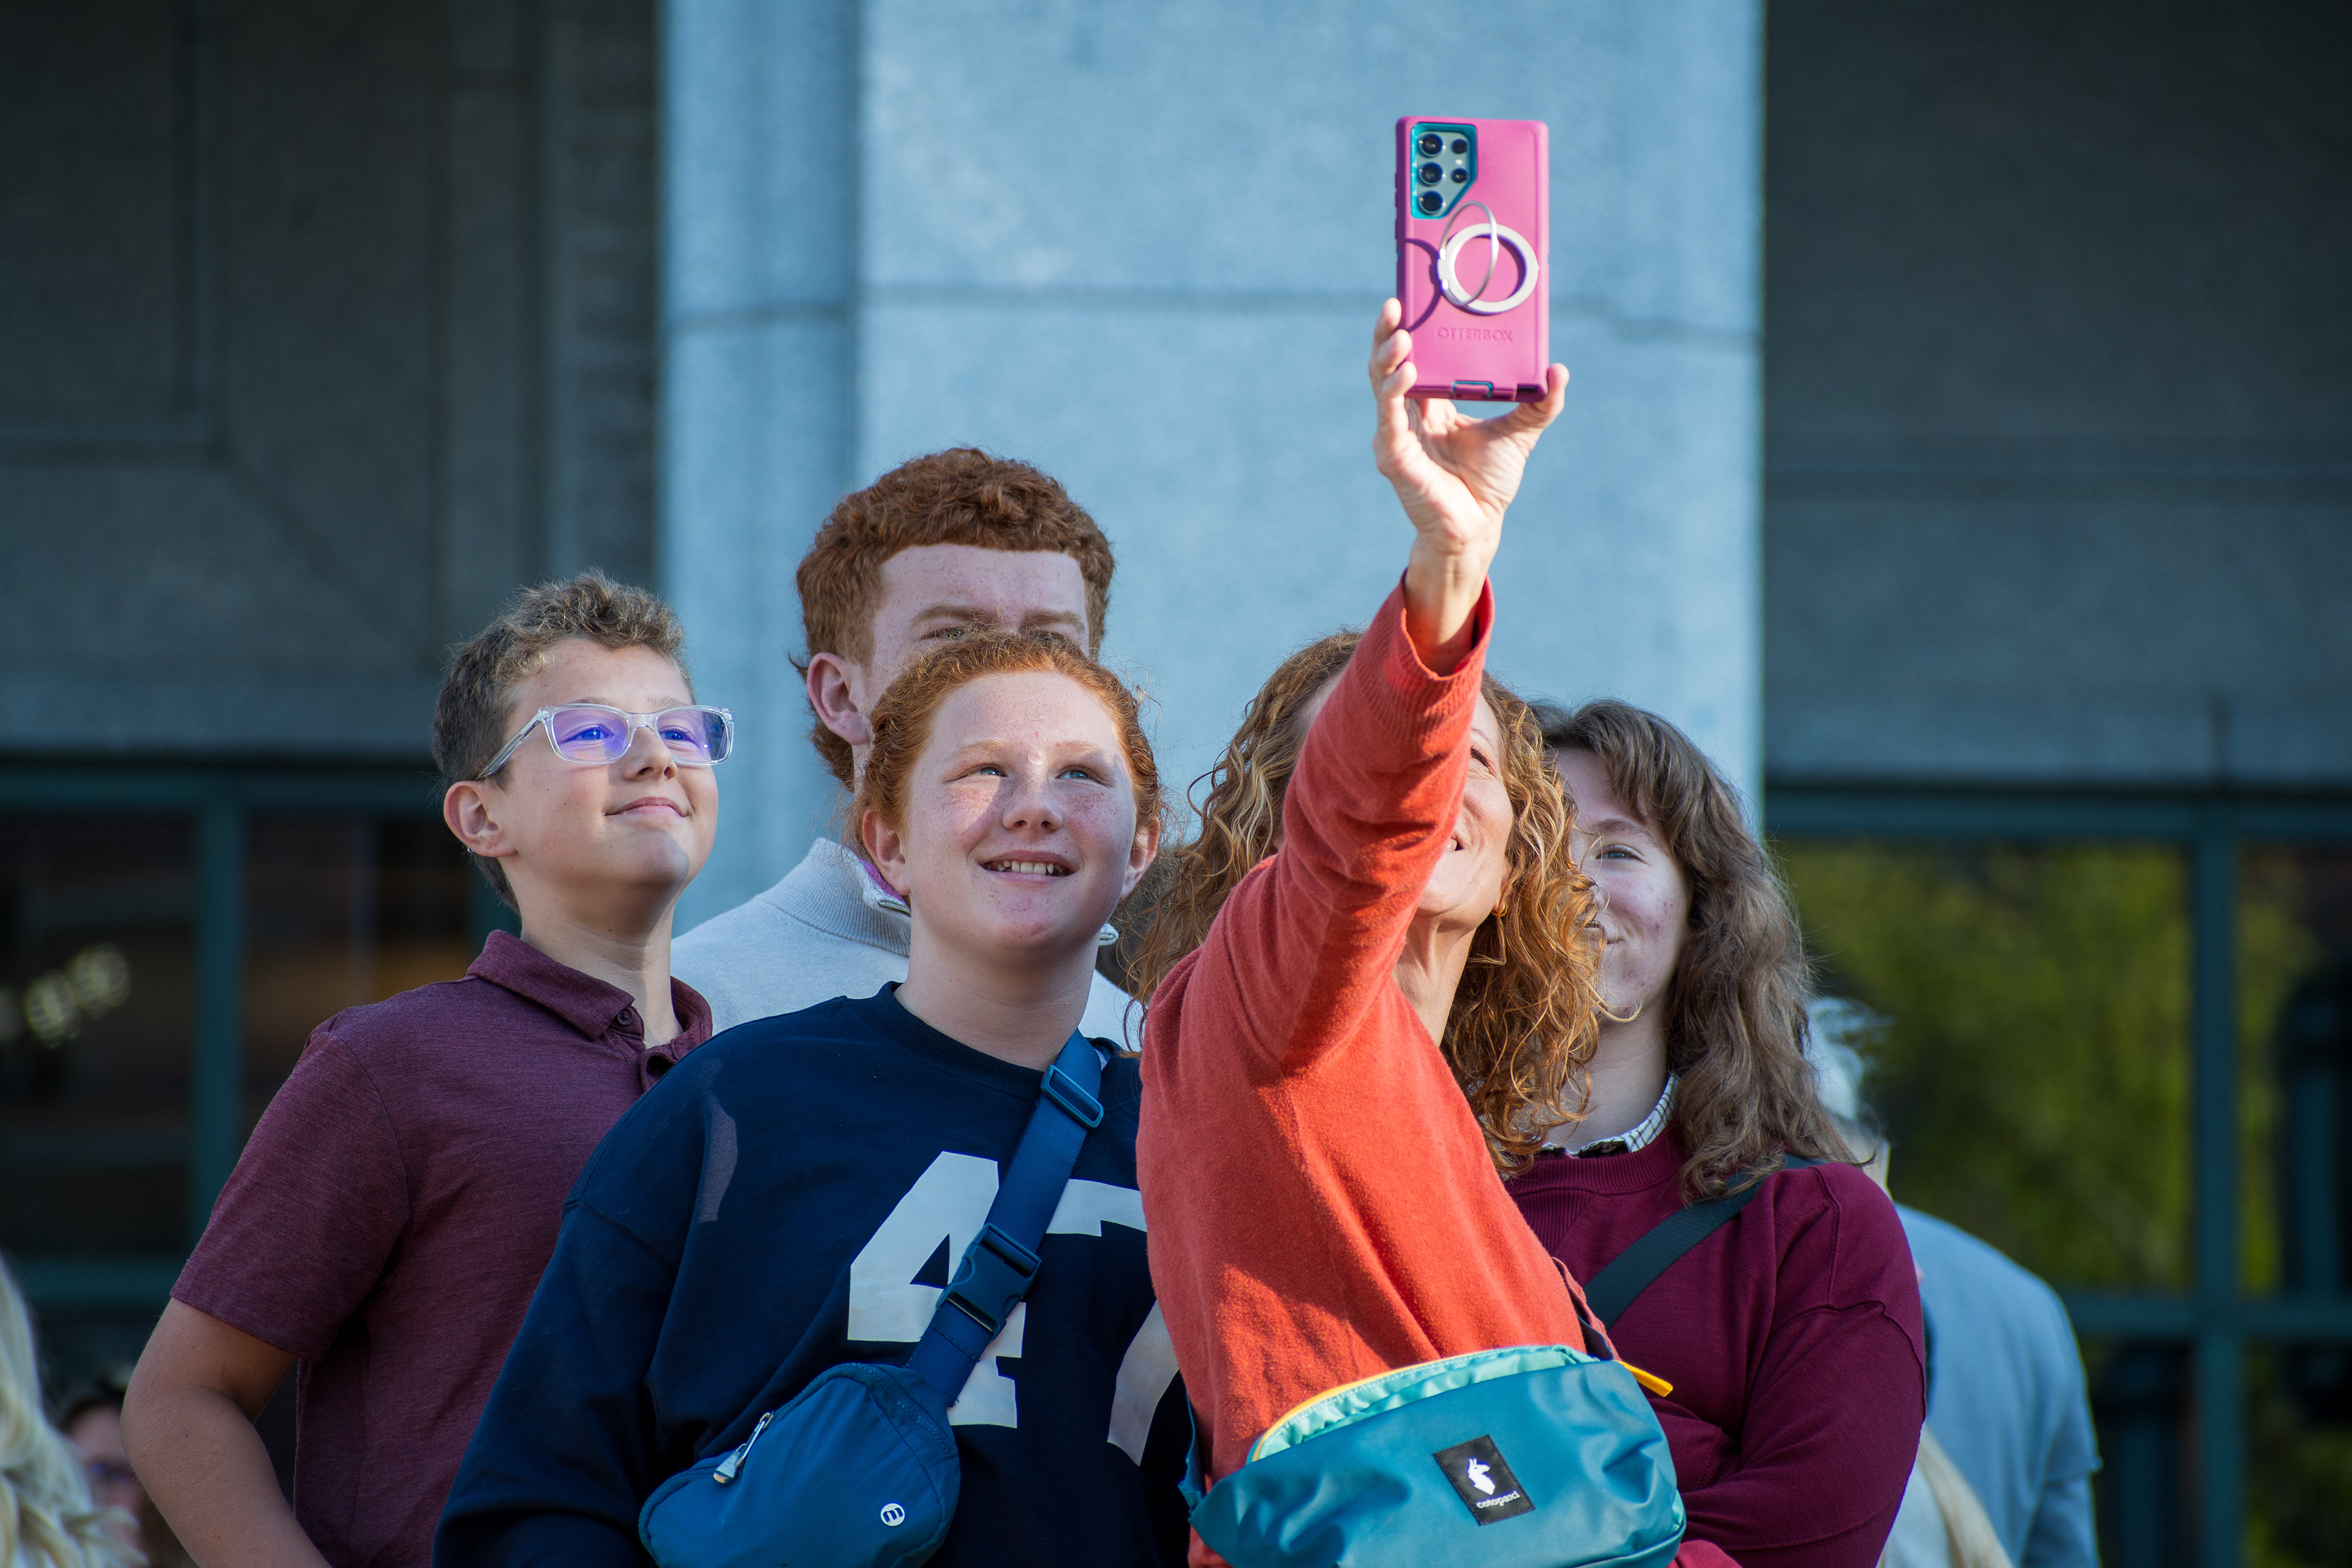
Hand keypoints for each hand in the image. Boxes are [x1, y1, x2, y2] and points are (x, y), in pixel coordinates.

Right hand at [1369, 299, 1567, 668]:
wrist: (1481, 525)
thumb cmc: (1490, 480)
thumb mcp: (1521, 432)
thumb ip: (1540, 404)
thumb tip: (1559, 370)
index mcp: (1430, 402)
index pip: (1413, 356)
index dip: (1409, 327)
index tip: (1412, 296)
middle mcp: (1407, 414)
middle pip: (1388, 364)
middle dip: (1388, 333)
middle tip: (1396, 304)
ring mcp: (1396, 436)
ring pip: (1382, 387)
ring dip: (1389, 359)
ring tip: (1403, 336)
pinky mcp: (1395, 459)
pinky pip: (1389, 421)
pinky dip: (1394, 396)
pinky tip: (1407, 374)